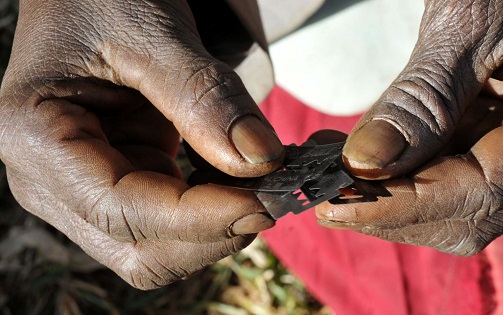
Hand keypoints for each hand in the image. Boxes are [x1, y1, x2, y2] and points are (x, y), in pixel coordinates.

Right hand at [0, 0, 282, 288]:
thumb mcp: (152, 34)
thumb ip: (204, 98)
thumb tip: (261, 161)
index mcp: (35, 139)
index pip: (123, 211)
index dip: (201, 219)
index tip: (265, 202)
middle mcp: (50, 183)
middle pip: (140, 252)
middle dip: (211, 234)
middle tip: (271, 196)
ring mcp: (83, 192)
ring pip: (158, 250)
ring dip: (216, 229)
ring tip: (259, 185)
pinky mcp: (117, 188)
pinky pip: (168, 226)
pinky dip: (211, 214)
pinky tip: (238, 182)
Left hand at [316, 0, 502, 255]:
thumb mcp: (467, 22)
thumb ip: (422, 98)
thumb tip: (365, 164)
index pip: (486, 189)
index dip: (406, 205)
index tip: (336, 205)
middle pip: (468, 209)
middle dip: (391, 210)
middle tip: (323, 196)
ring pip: (450, 198)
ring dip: (384, 194)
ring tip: (327, 174)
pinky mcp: (487, 131)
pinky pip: (442, 168)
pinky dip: (393, 171)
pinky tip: (350, 157)